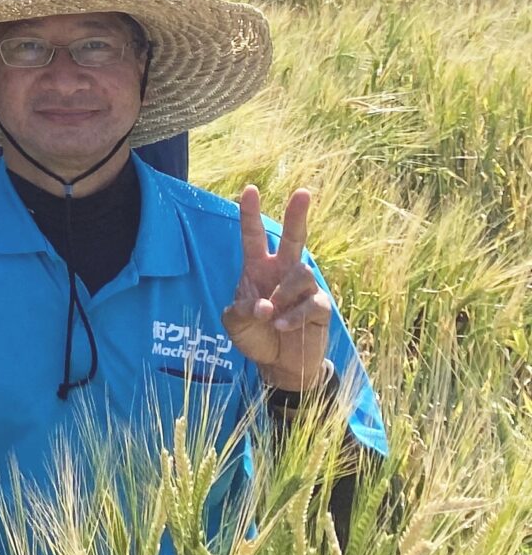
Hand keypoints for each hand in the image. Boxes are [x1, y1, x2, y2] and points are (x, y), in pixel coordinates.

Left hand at [224, 185, 332, 390]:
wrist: (278, 364)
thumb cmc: (254, 336)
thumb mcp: (235, 324)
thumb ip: (241, 311)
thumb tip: (264, 306)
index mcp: (257, 268)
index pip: (253, 237)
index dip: (250, 214)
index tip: (250, 189)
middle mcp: (282, 272)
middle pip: (293, 238)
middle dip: (297, 215)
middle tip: (303, 192)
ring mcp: (303, 288)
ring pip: (301, 272)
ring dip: (283, 294)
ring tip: (271, 316)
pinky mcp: (319, 307)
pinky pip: (311, 302)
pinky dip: (294, 315)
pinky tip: (282, 326)